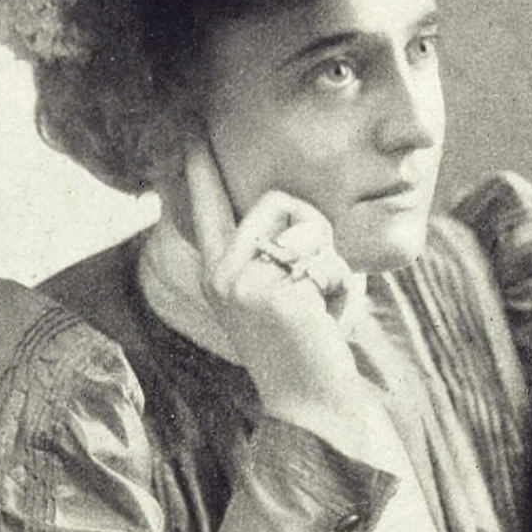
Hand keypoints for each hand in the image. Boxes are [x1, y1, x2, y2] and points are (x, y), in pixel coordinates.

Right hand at [184, 135, 359, 419]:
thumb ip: (276, 248)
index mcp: (219, 269)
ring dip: (329, 261)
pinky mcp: (272, 293)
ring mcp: (241, 283)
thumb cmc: (308, 340)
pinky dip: (342, 287)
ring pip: (305, 225)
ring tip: (319, 302)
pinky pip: (325, 259)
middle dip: (315, 232)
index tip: (190, 126)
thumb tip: (286, 209)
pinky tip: (326, 320)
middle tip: (315, 284)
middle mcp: (219, 273)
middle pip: (277, 199)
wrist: (314, 405)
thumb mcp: (281, 287)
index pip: (208, 205)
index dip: (198, 165)